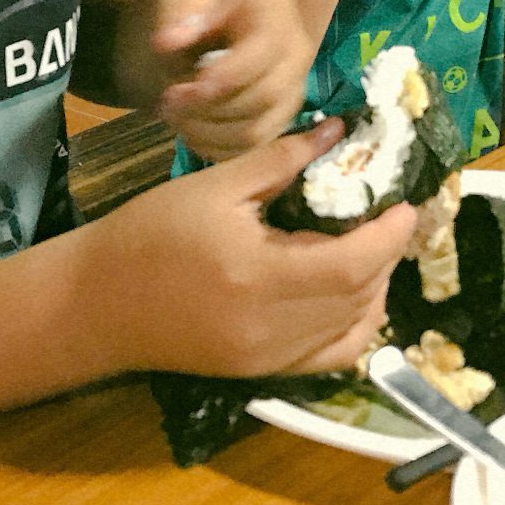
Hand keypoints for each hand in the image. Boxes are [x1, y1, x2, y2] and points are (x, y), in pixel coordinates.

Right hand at [86, 118, 414, 376]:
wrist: (99, 302)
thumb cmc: (150, 233)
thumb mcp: (213, 184)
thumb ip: (281, 160)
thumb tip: (338, 131)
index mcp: (259, 274)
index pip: (353, 263)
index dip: (390, 235)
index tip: (404, 203)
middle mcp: (272, 326)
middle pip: (360, 297)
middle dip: (387, 256)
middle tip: (390, 217)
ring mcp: (270, 357)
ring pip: (353, 329)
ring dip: (376, 289)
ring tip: (370, 249)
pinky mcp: (262, 373)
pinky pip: (331, 358)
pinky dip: (355, 326)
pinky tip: (351, 294)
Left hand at [144, 0, 315, 160]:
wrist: (206, 32)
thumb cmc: (195, 13)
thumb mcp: (179, 0)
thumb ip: (175, 17)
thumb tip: (166, 42)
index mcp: (276, 13)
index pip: (263, 52)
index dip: (224, 77)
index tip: (180, 90)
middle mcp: (297, 53)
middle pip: (265, 96)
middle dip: (210, 108)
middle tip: (168, 103)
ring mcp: (294, 92)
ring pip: (257, 131)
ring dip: (207, 132)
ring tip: (173, 116)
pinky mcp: (281, 123)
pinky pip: (251, 152)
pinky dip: (214, 148)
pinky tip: (188, 130)